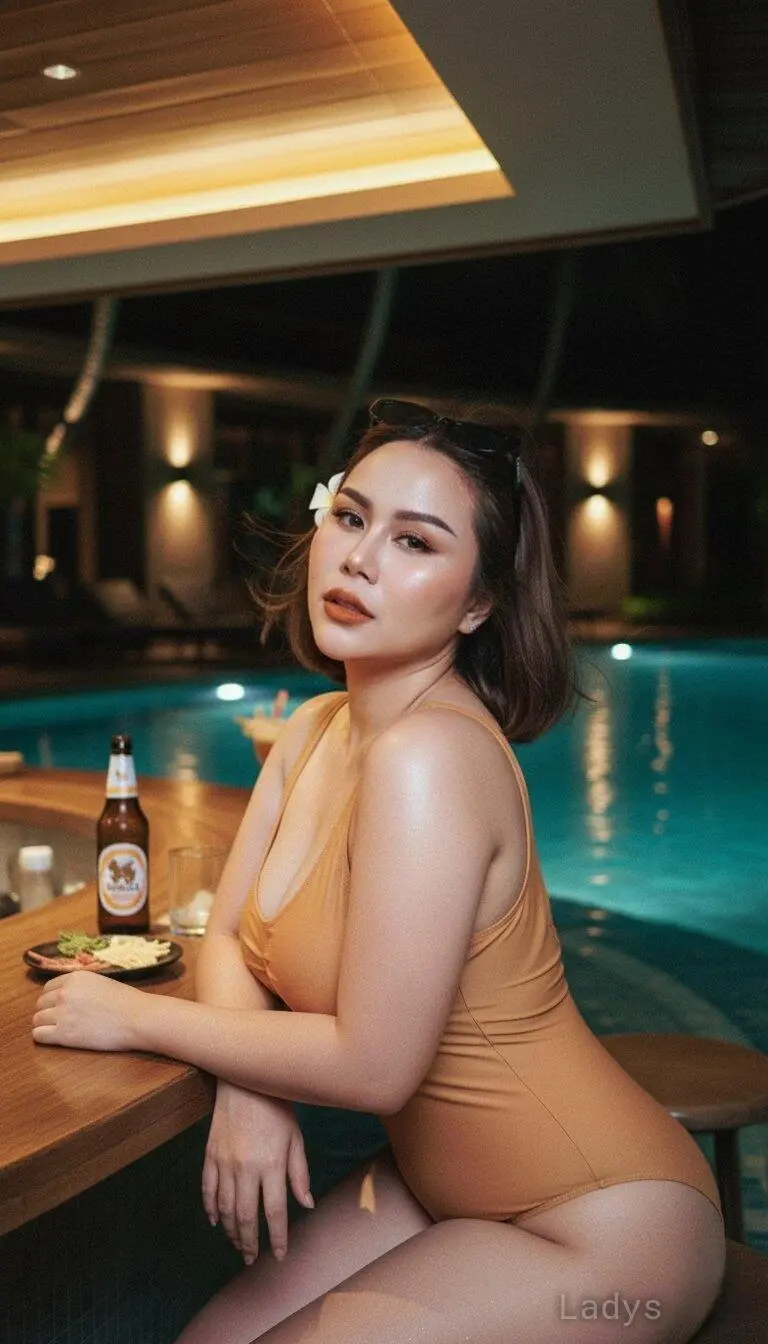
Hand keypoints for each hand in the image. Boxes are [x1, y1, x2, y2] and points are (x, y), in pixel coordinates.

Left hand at [32, 972, 145, 1051]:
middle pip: (40, 1004)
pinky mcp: (63, 1034)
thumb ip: (81, 987)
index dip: (51, 999)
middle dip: (47, 1011)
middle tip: (59, 1020)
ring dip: (44, 1024)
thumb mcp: (101, 983)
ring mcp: (62, 1014)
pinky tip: (53, 1038)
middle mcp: (64, 993)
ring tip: (56, 1030)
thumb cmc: (126, 1001)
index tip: (57, 1007)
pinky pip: (39, 1035)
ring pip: (37, 1019)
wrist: (137, 1018)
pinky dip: (43, 1037)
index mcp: (74, 978)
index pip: (48, 988)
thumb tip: (68, 995)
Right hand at [203, 1079, 313, 1265]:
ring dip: (231, 1231)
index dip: (277, 1238)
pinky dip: (211, 1209)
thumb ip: (299, 1173)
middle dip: (249, 1243)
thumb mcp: (295, 1138)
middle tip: (250, 1260)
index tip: (279, 1255)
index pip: (275, 1212)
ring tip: (237, 1244)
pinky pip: (207, 1190)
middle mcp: (246, 1169)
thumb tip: (306, 1204)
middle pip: (246, 1217)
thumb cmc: (277, 1108)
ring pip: (225, 1209)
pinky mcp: (210, 1156)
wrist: (245, 1081)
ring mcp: (224, 1163)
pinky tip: (216, 1221)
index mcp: (271, 1165)